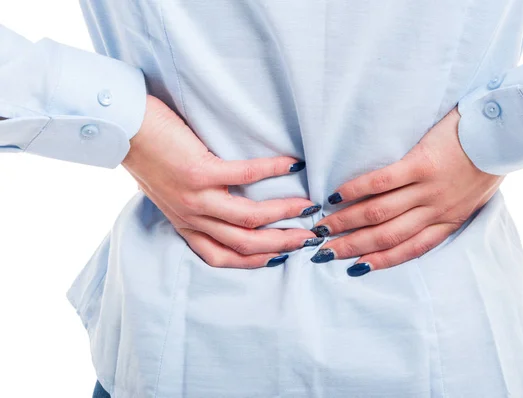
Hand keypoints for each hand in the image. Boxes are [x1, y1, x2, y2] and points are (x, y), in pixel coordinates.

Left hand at [123, 96, 320, 268]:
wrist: (122, 127)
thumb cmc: (146, 155)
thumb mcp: (168, 192)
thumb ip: (192, 205)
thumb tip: (222, 202)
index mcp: (185, 224)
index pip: (223, 257)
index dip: (256, 261)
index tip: (283, 256)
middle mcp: (190, 216)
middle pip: (243, 244)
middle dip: (280, 244)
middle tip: (307, 237)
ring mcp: (194, 196)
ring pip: (248, 218)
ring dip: (283, 213)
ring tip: (306, 205)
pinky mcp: (199, 171)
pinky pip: (244, 175)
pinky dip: (271, 171)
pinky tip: (291, 165)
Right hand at [309, 107, 502, 275]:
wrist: (507, 134)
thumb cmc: (489, 163)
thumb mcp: (473, 198)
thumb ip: (447, 211)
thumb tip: (417, 216)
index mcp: (449, 221)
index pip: (409, 250)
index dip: (380, 261)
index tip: (354, 267)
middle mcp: (436, 211)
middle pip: (386, 236)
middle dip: (353, 246)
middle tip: (325, 251)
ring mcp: (428, 189)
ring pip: (380, 214)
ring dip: (348, 222)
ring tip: (323, 226)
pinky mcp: (421, 164)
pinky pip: (382, 182)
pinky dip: (357, 190)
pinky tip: (337, 196)